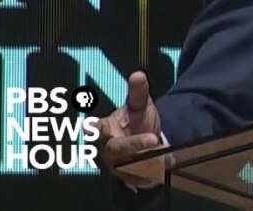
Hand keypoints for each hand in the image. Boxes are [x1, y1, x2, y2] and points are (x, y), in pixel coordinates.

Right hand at [98, 71, 166, 187]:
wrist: (148, 144)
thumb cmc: (137, 122)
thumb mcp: (140, 106)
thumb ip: (138, 92)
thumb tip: (138, 74)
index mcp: (106, 129)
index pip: (96, 128)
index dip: (92, 128)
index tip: (89, 127)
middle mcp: (108, 149)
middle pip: (117, 149)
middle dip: (134, 144)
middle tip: (153, 138)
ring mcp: (117, 165)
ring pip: (131, 165)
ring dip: (148, 158)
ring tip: (163, 149)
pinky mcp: (128, 178)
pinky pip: (141, 176)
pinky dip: (154, 169)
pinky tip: (164, 161)